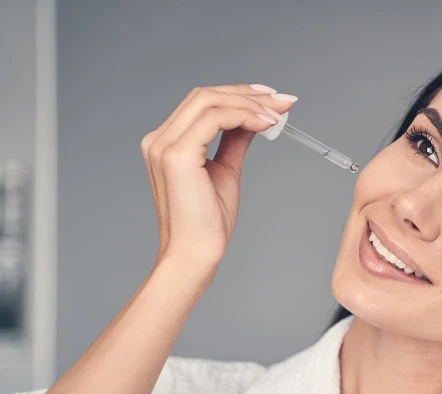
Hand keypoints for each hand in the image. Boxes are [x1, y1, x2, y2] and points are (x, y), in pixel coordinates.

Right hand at [140, 83, 297, 275]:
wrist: (196, 253)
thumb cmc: (207, 222)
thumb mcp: (226, 171)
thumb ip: (235, 141)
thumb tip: (254, 119)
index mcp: (167, 143)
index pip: (202, 103)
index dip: (239, 95)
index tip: (272, 99)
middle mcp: (159, 140)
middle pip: (205, 95)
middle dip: (248, 93)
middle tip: (282, 101)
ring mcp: (164, 145)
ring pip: (209, 101)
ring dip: (250, 103)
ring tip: (278, 115)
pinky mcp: (176, 155)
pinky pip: (214, 118)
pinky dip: (244, 116)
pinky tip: (266, 124)